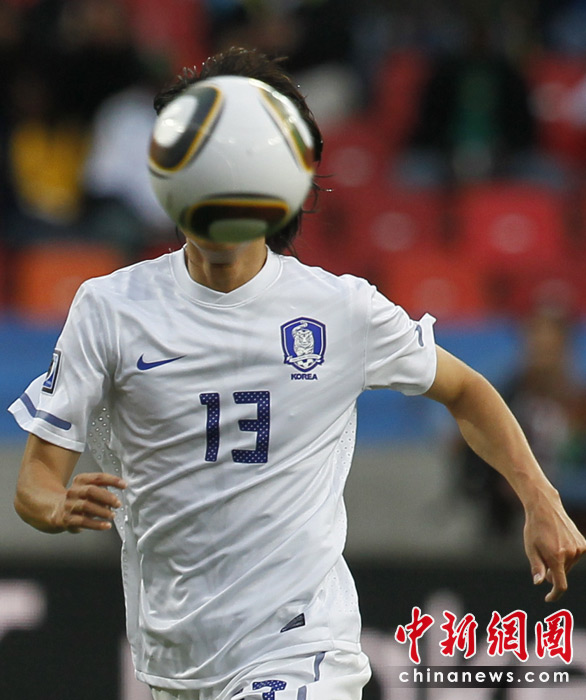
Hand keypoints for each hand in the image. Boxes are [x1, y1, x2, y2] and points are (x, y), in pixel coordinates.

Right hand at [55, 472, 126, 533]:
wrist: (57, 510)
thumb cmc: (80, 499)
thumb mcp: (90, 490)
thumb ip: (103, 492)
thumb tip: (116, 499)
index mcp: (81, 480)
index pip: (98, 477)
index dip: (112, 480)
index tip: (124, 485)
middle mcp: (74, 491)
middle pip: (91, 491)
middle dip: (107, 497)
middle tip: (118, 503)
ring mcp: (69, 505)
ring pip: (87, 506)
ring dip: (103, 511)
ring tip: (113, 515)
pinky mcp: (68, 519)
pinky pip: (83, 522)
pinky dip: (97, 524)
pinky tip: (106, 525)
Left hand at [523, 487, 585, 601]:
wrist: (545, 508)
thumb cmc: (534, 529)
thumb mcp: (530, 548)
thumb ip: (537, 567)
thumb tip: (539, 583)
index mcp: (556, 557)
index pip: (560, 585)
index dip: (554, 594)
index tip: (548, 598)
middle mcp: (571, 554)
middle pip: (562, 574)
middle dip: (552, 572)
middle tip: (542, 556)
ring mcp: (579, 548)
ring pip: (569, 566)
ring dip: (560, 562)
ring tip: (550, 545)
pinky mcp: (583, 544)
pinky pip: (575, 557)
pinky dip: (567, 555)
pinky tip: (559, 542)